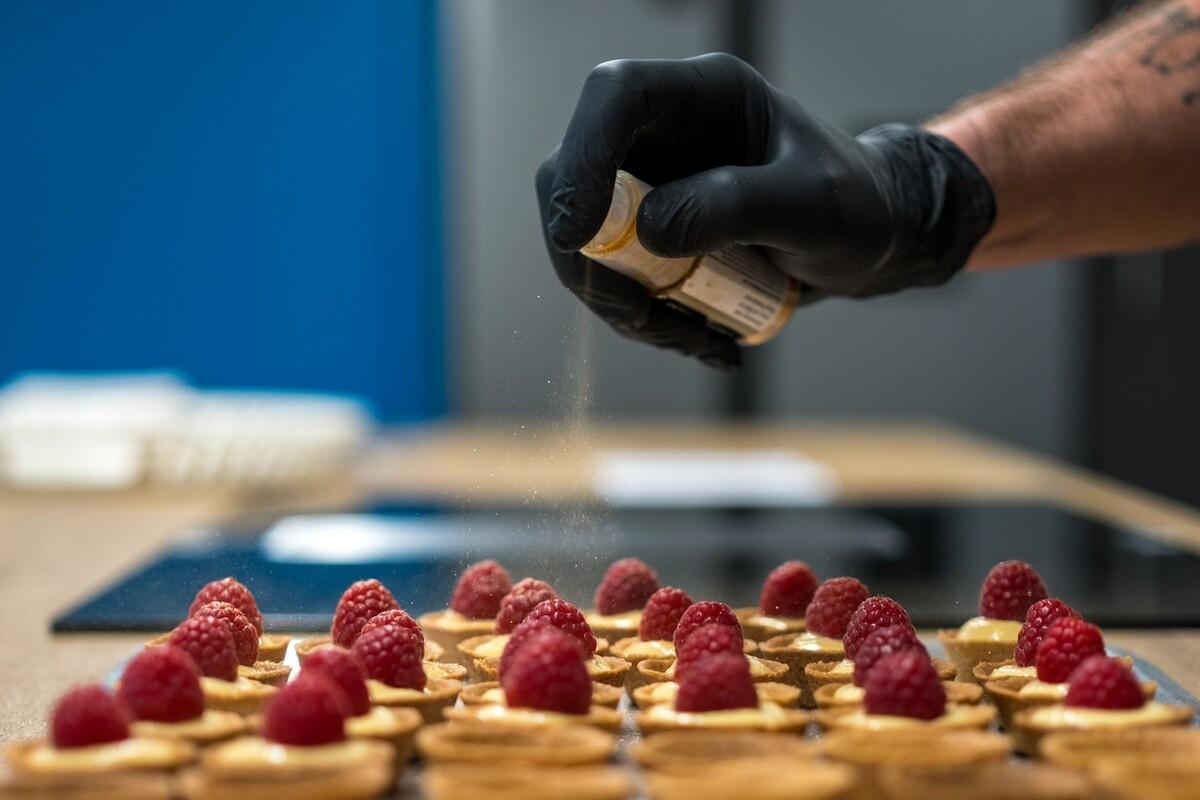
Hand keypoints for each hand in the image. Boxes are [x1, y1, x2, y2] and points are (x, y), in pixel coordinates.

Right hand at [536, 53, 994, 368]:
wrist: (871, 243)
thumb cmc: (857, 207)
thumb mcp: (813, 206)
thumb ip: (740, 207)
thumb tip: (652, 231)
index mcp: (703, 96)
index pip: (616, 97)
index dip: (581, 158)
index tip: (576, 236)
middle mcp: (663, 133)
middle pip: (576, 179)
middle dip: (595, 261)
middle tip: (640, 316)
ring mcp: (650, 184)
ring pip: (589, 243)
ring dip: (624, 306)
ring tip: (697, 341)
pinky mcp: (649, 234)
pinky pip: (616, 278)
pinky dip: (647, 321)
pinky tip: (705, 342)